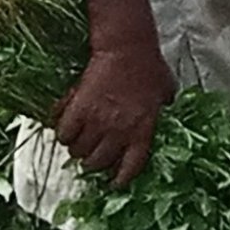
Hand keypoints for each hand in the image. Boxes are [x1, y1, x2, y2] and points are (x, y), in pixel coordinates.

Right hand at [54, 32, 172, 187]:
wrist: (126, 47)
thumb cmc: (148, 64)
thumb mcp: (165, 89)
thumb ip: (163, 106)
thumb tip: (165, 110)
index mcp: (142, 129)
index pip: (131, 166)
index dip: (120, 178)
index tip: (113, 182)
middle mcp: (119, 131)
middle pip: (98, 162)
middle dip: (93, 163)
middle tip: (91, 156)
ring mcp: (97, 122)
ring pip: (78, 151)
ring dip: (77, 149)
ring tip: (78, 142)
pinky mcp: (79, 110)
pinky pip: (64, 134)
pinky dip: (63, 134)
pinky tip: (66, 129)